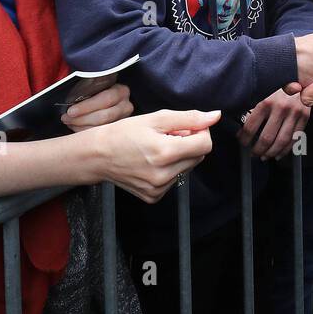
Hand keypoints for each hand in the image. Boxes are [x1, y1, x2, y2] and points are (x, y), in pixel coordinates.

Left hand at [61, 83, 133, 131]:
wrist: (105, 98)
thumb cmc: (96, 90)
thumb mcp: (94, 84)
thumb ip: (86, 88)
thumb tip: (70, 94)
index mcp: (121, 91)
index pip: (106, 99)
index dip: (87, 106)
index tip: (70, 111)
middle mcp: (125, 106)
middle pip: (105, 116)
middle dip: (82, 119)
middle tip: (66, 118)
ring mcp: (123, 121)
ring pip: (103, 129)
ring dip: (82, 128)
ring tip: (69, 123)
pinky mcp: (118, 131)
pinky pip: (101, 136)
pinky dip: (86, 133)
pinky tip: (76, 128)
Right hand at [88, 109, 218, 203]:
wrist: (98, 156)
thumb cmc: (123, 134)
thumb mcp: (155, 118)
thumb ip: (188, 118)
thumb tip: (214, 116)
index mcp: (165, 153)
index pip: (205, 144)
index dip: (200, 132)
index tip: (186, 126)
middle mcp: (163, 175)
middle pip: (198, 156)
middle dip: (189, 143)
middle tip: (167, 136)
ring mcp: (159, 189)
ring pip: (187, 168)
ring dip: (179, 156)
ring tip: (156, 149)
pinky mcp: (154, 197)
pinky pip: (174, 179)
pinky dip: (169, 169)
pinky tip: (151, 162)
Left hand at [238, 89, 309, 158]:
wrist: (300, 74)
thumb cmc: (277, 83)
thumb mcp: (262, 89)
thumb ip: (252, 105)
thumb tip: (239, 123)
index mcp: (266, 101)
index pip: (250, 127)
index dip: (243, 138)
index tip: (242, 141)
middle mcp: (280, 107)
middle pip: (267, 138)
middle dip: (257, 150)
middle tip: (253, 153)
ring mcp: (294, 113)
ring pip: (281, 141)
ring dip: (271, 153)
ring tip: (264, 156)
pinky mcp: (304, 117)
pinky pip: (294, 139)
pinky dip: (286, 150)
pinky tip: (279, 154)